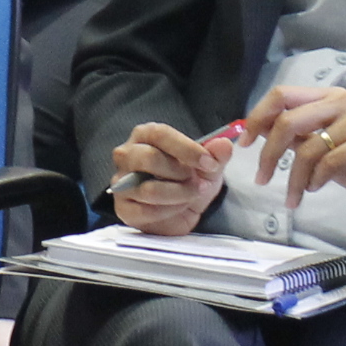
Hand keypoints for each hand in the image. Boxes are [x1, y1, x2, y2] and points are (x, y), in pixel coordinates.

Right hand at [108, 121, 237, 235]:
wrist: (181, 211)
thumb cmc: (188, 180)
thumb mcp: (208, 166)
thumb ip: (216, 155)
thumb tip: (224, 144)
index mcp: (145, 136)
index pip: (159, 134)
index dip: (187, 148)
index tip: (209, 163)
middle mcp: (127, 155)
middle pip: (148, 158)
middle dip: (180, 173)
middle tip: (197, 181)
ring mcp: (121, 182)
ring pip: (149, 189)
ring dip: (179, 195)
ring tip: (191, 194)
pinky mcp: (123, 208)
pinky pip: (146, 211)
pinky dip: (170, 211)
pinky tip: (177, 208)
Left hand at [245, 85, 345, 213]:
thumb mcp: (325, 148)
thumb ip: (299, 136)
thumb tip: (260, 131)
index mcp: (331, 97)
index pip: (282, 95)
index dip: (257, 117)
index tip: (244, 144)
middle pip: (288, 120)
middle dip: (268, 153)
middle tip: (261, 179)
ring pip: (308, 147)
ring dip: (294, 178)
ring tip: (294, 196)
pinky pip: (330, 161)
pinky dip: (317, 179)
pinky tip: (317, 189)